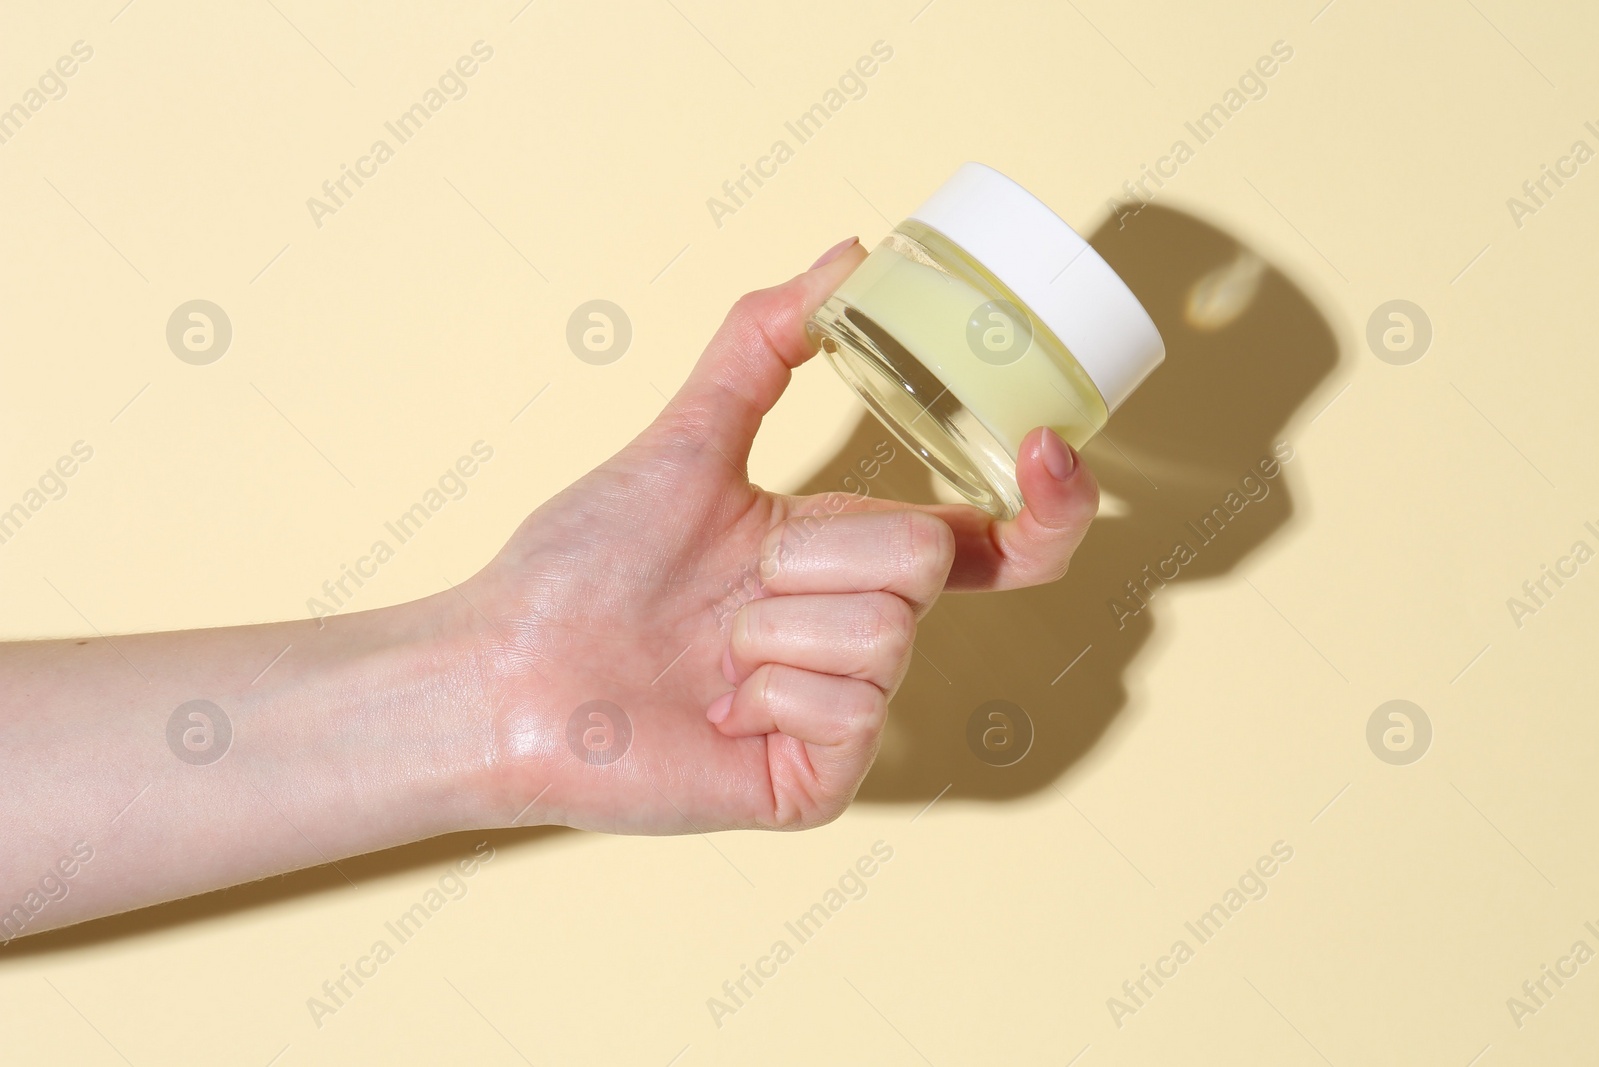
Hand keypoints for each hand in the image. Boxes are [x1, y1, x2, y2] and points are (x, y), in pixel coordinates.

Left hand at [463, 237, 1101, 834]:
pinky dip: (768, 693)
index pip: (985, 541)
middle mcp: (858, 635)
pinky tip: (716, 708)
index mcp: (844, 559)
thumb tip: (848, 255)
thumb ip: (763, 344)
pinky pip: (852, 711)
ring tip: (709, 650)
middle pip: (920, 559)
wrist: (501, 669)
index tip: (1048, 449)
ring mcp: (844, 715)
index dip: (1045, 504)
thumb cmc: (580, 564)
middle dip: (809, 554)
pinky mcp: (819, 781)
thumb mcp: (686, 438)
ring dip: (773, 626)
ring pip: (885, 634)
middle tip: (730, 586)